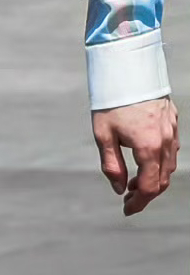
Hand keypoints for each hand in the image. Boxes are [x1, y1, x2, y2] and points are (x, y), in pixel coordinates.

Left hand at [92, 96, 178, 215]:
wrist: (126, 65)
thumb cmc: (112, 98)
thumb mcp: (103, 133)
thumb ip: (111, 164)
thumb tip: (118, 188)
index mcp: (148, 148)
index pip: (148, 188)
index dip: (138, 203)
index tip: (126, 210)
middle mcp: (165, 142)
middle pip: (161, 180)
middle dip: (146, 193)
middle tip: (129, 196)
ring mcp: (171, 130)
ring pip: (168, 165)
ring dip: (153, 177)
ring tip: (134, 179)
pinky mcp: (171, 119)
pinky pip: (171, 149)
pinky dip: (160, 161)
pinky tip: (146, 157)